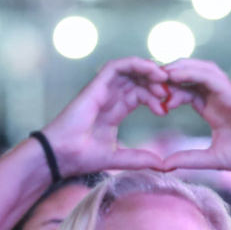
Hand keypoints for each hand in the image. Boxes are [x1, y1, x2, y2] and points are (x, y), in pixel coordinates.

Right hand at [41, 57, 169, 173]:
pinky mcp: (96, 85)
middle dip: (156, 83)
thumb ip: (140, 159)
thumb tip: (163, 165)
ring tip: (164, 80)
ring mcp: (102, 89)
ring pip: (130, 70)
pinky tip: (152, 71)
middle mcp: (109, 97)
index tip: (166, 110)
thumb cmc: (82, 157)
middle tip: (169, 94)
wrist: (61, 155)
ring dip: (149, 71)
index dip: (154, 98)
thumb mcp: (119, 158)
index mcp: (114, 110)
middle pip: (137, 80)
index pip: (139, 95)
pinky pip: (118, 66)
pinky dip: (136, 64)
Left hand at [160, 59, 230, 180]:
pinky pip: (210, 77)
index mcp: (213, 108)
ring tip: (159, 71)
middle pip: (191, 76)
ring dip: (179, 68)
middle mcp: (219, 97)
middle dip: (171, 75)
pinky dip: (192, 72)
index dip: (169, 92)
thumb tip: (163, 166)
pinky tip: (175, 74)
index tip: (152, 99)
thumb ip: (187, 159)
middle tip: (149, 78)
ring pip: (199, 70)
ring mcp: (227, 92)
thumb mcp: (210, 159)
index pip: (187, 92)